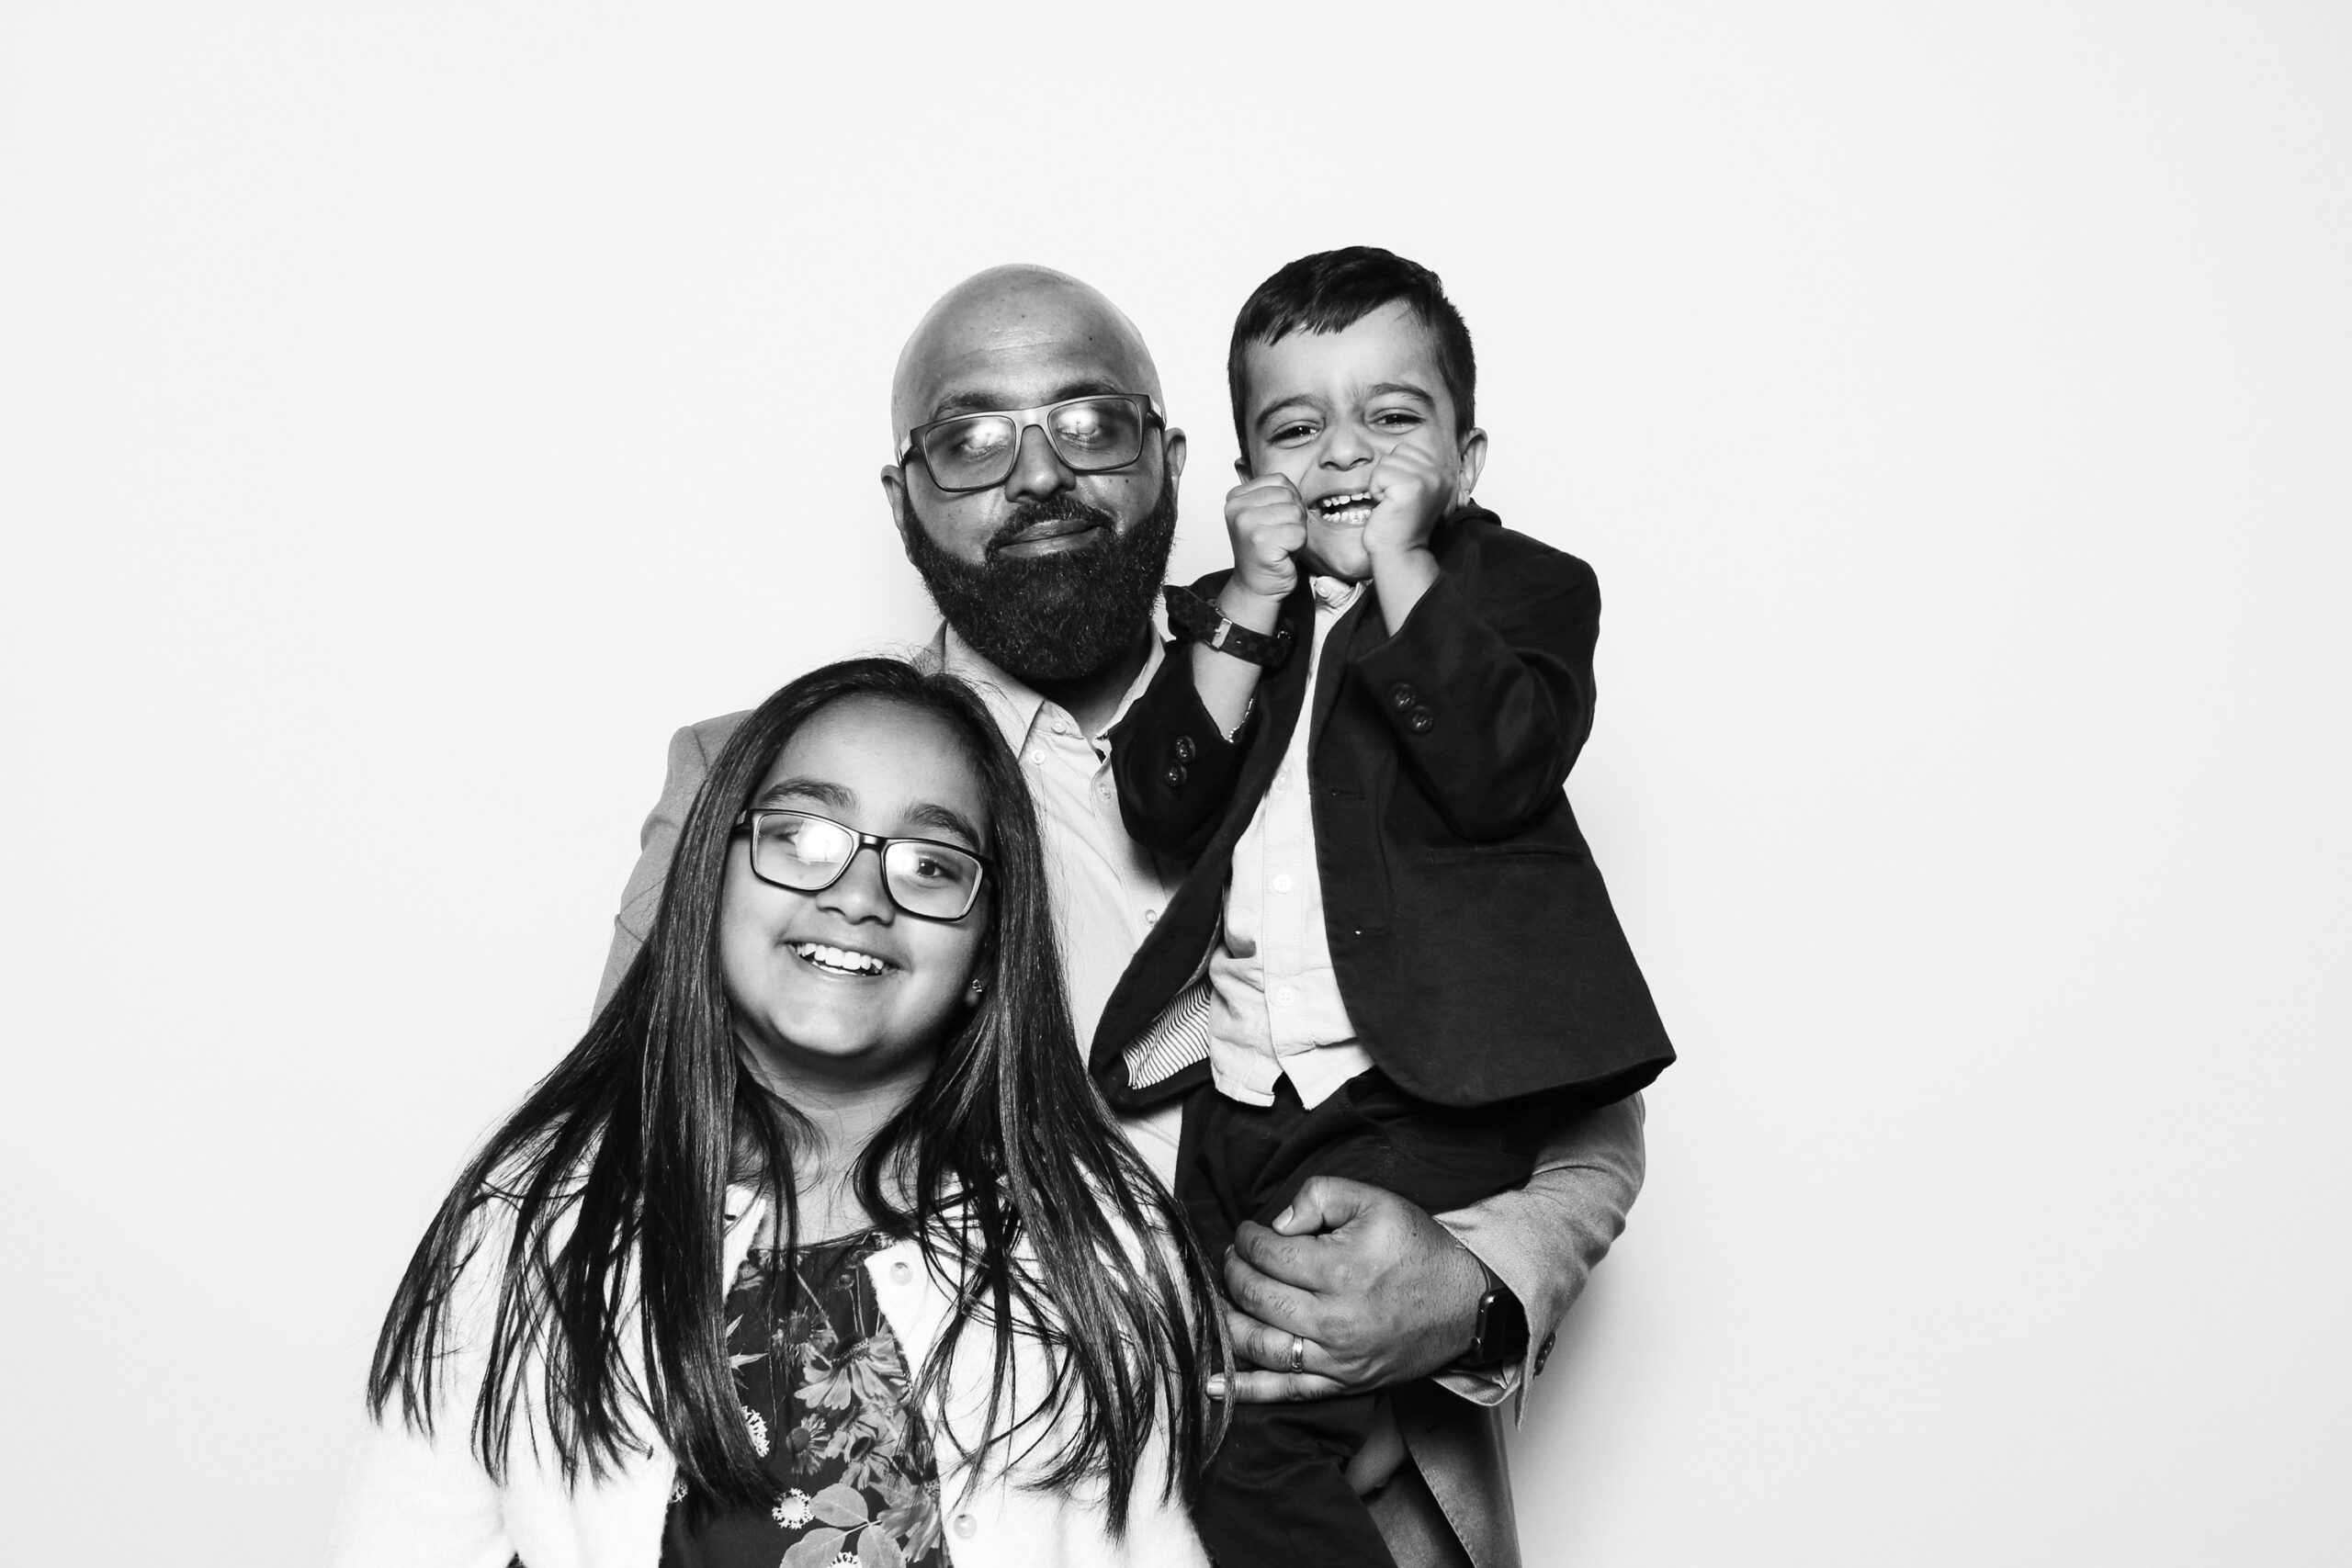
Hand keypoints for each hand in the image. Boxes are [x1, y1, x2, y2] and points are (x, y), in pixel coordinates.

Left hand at [1209, 1177, 1486, 1403]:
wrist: (1467, 1302)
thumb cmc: (1419, 1250)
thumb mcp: (1375, 1201)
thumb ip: (1318, 1197)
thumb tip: (1275, 1225)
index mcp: (1342, 1269)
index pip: (1268, 1255)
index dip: (1247, 1239)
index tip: (1246, 1233)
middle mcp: (1337, 1320)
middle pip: (1258, 1298)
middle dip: (1233, 1274)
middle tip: (1234, 1259)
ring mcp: (1339, 1358)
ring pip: (1261, 1346)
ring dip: (1229, 1323)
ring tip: (1224, 1300)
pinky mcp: (1345, 1383)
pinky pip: (1287, 1393)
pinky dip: (1246, 1389)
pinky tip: (1212, 1383)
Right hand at [1223, 473, 1308, 605]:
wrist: (1256, 585)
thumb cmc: (1265, 550)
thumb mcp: (1265, 514)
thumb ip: (1275, 494)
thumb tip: (1295, 484)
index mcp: (1236, 497)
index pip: (1280, 480)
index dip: (1289, 500)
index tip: (1276, 521)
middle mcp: (1237, 508)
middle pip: (1289, 496)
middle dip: (1295, 517)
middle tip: (1281, 535)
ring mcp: (1246, 524)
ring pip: (1296, 513)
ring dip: (1297, 532)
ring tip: (1282, 544)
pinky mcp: (1260, 541)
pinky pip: (1298, 533)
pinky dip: (1297, 546)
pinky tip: (1283, 553)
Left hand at [1361, 443, 1451, 564]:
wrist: (1399, 553)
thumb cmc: (1399, 524)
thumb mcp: (1412, 490)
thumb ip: (1412, 467)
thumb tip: (1402, 436)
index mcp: (1444, 473)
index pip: (1407, 448)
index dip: (1395, 470)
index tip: (1401, 496)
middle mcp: (1441, 474)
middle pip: (1397, 451)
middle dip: (1387, 476)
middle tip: (1395, 501)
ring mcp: (1429, 479)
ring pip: (1387, 461)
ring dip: (1381, 484)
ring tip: (1392, 504)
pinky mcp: (1412, 487)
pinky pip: (1380, 474)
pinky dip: (1376, 491)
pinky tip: (1387, 507)